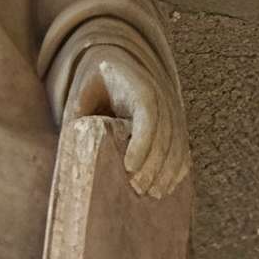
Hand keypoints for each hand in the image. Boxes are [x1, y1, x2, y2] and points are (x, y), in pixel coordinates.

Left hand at [60, 48, 189, 198]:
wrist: (119, 65)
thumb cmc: (98, 82)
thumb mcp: (86, 89)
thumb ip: (81, 109)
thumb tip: (74, 135)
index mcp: (140, 88)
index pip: (148, 115)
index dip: (142, 142)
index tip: (130, 167)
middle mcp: (162, 99)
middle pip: (165, 134)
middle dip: (154, 164)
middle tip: (139, 188)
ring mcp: (172, 112)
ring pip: (177, 144)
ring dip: (167, 171)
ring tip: (154, 193)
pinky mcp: (175, 125)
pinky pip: (183, 148)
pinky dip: (178, 168)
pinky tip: (168, 186)